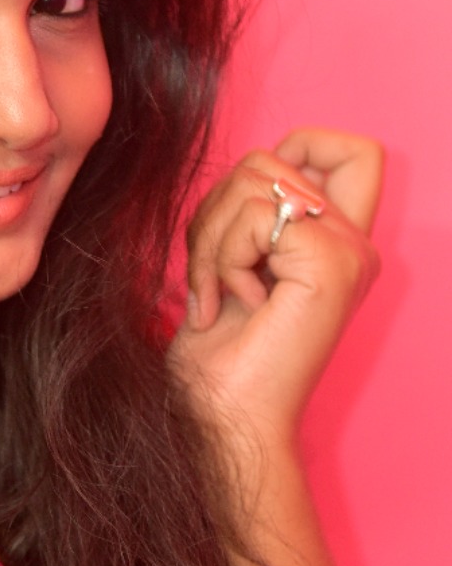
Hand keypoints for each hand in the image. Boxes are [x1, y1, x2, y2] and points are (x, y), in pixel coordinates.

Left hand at [168, 128, 381, 450]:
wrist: (225, 420)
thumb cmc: (222, 361)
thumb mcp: (232, 265)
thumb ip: (252, 215)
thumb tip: (250, 170)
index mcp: (339, 245)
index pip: (353, 151)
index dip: (299, 145)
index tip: (252, 202)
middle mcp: (355, 245)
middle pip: (270, 159)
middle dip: (214, 210)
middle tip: (210, 276)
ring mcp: (348, 253)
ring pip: (253, 180)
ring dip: (210, 239)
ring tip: (216, 295)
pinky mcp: (331, 264)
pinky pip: (252, 216)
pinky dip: (220, 257)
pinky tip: (231, 305)